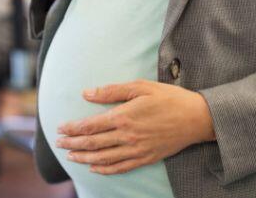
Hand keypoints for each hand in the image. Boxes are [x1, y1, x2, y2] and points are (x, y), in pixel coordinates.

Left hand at [55, 79, 214, 174]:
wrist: (197, 118)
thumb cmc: (169, 98)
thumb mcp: (141, 87)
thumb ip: (112, 91)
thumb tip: (87, 93)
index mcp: (124, 116)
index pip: (90, 125)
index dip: (72, 128)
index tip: (60, 128)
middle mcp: (127, 136)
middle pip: (93, 143)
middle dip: (73, 144)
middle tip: (58, 144)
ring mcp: (137, 150)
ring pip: (104, 158)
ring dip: (84, 158)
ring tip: (71, 156)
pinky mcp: (146, 158)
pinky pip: (121, 167)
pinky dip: (105, 169)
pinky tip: (94, 168)